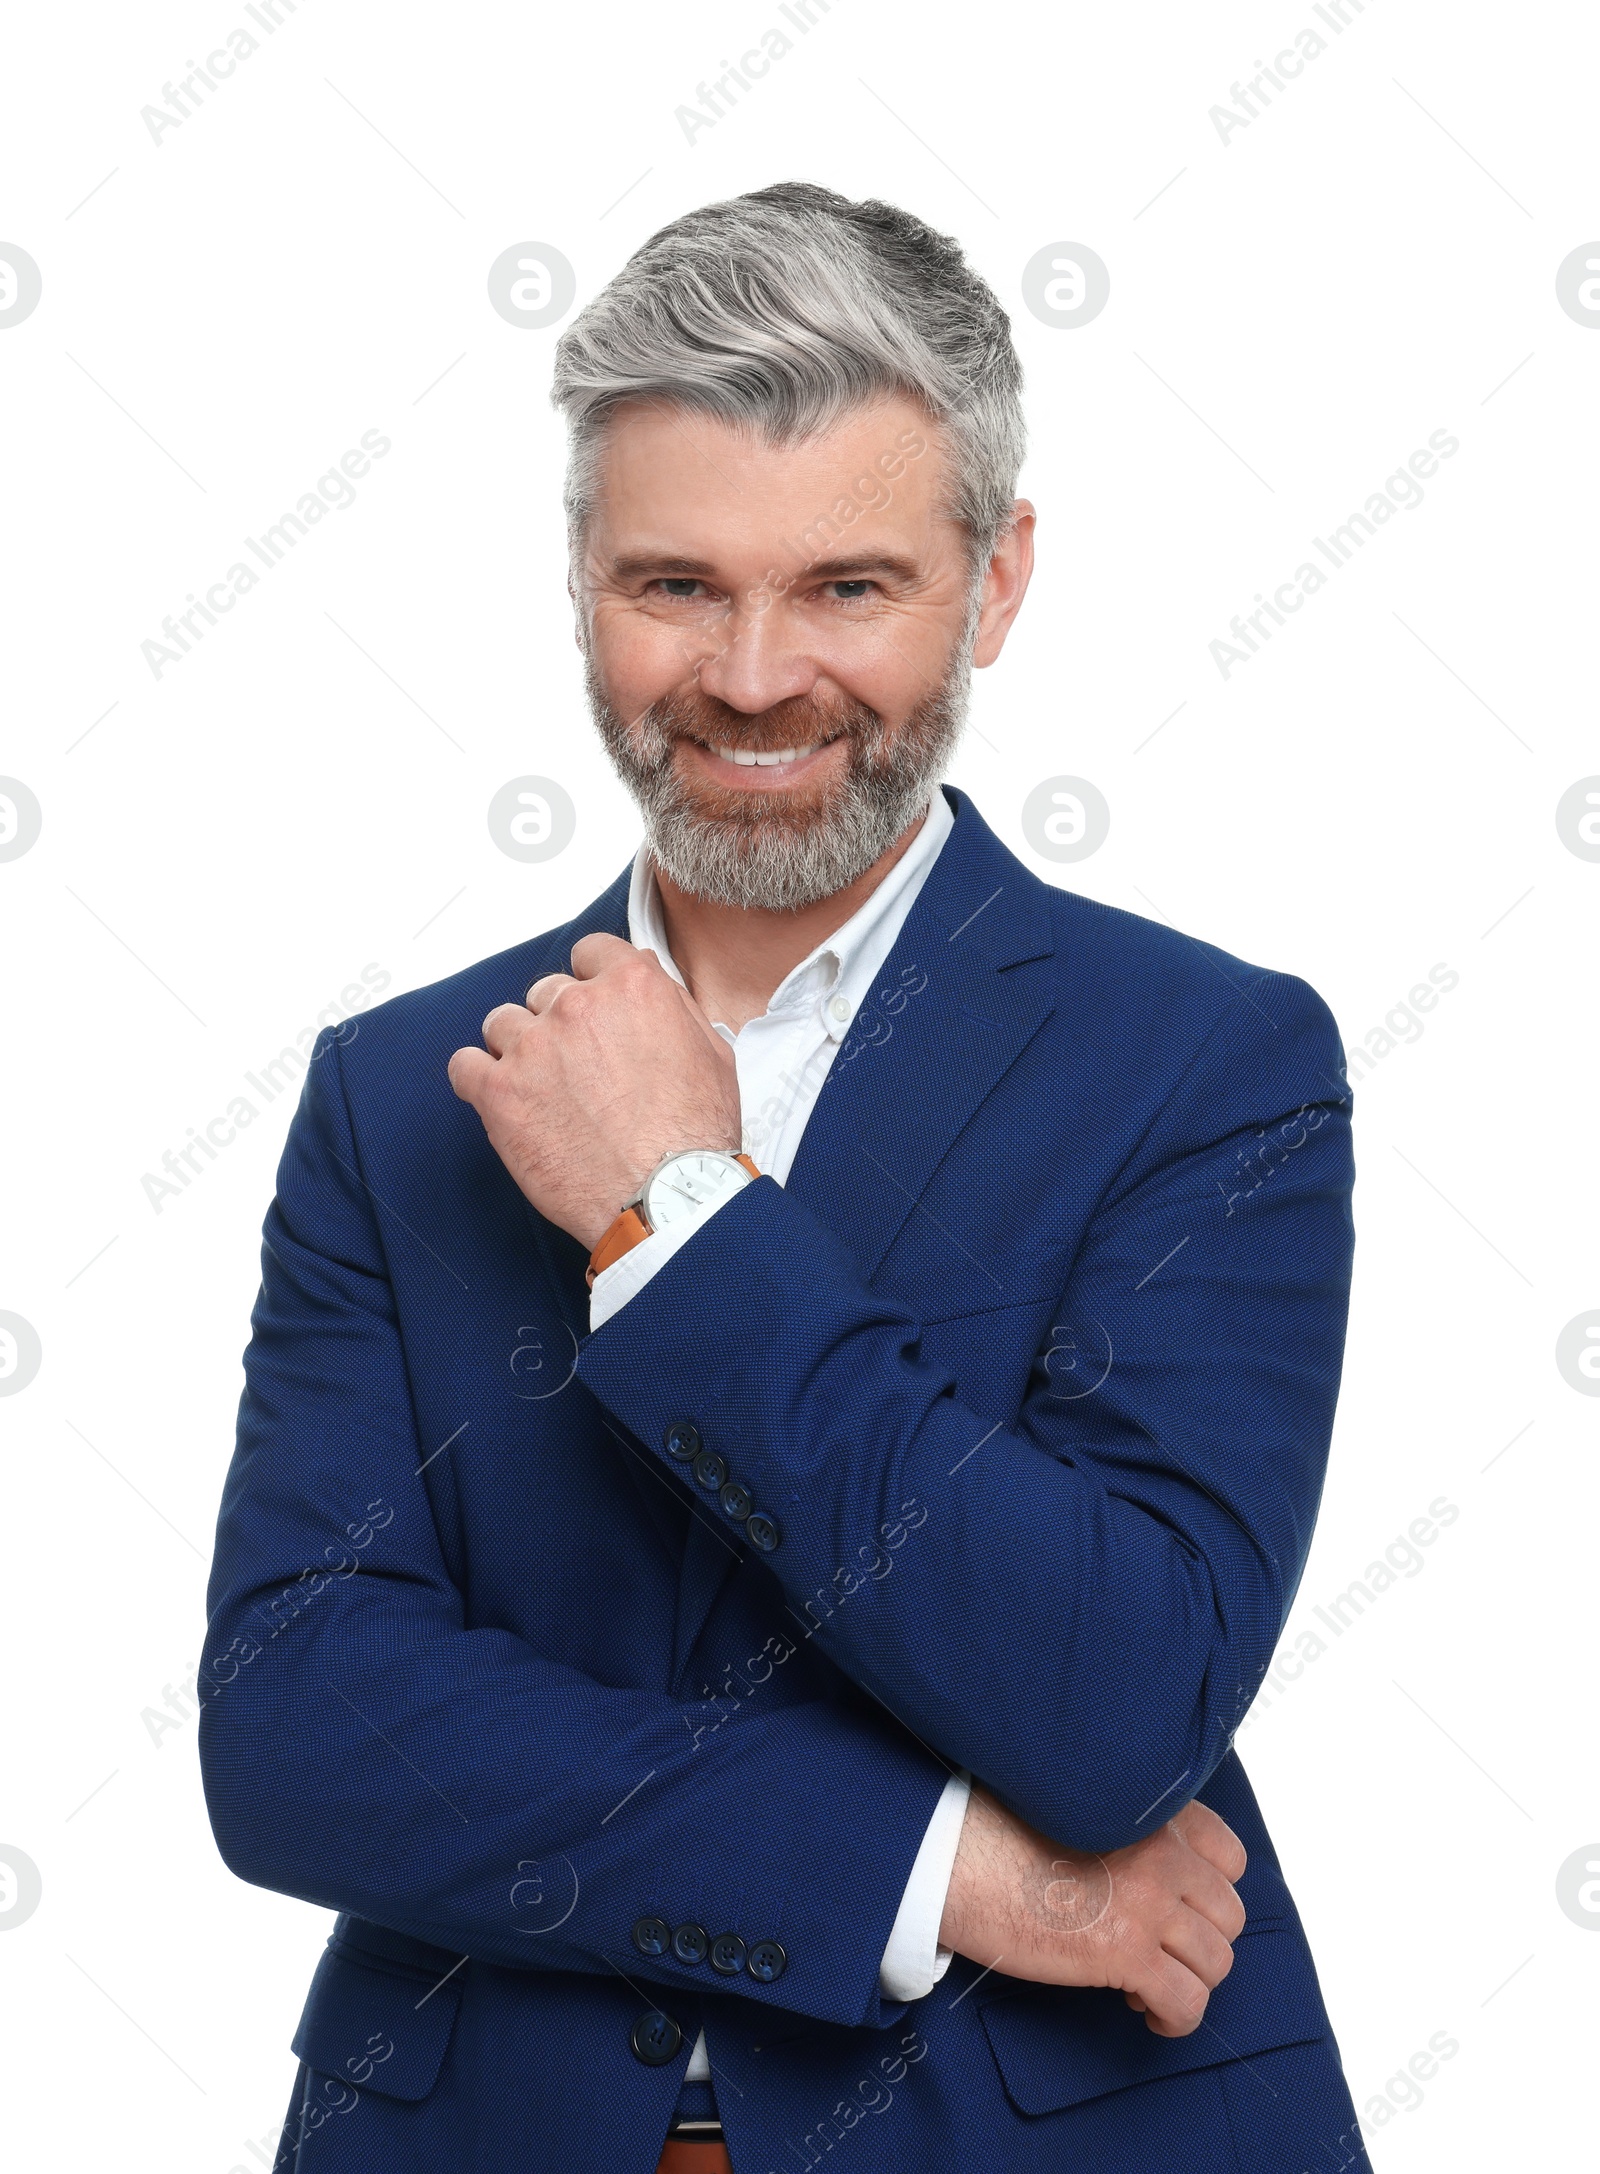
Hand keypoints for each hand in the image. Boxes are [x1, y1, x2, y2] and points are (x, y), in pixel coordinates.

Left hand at [447, 935, 741, 1248]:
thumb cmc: (694, 1136)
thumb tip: (645, 976)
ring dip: (518, 1050)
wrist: (668, 1197)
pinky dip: (477, 1079)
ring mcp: (533, 1048)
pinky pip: (463, 1066)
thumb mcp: (711, 1051)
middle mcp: (577, 1007)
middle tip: (578, 1067)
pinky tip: (500, 1098)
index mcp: (630, 987)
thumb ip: (671, 1004)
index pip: (590, 953)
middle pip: (545, 992)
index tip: (592, 1007)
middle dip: (559, 1024)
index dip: (592, 981)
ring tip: (542, 1089)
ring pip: (502, 1024)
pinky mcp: (499, 1094)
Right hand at [938, 1785, 1246, 2037]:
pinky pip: (1186, 2003)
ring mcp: (1150, 1903)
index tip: (1181, 1911)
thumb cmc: (1001, 1830)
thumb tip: (1154, 1875)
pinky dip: (1173, 2018)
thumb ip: (1129, 1828)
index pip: (1230, 1856)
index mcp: (1152, 1812)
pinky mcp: (1127, 1952)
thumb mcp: (1081, 1808)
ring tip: (1145, 1986)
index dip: (1210, 1892)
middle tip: (1158, 1954)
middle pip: (1228, 1915)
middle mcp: (1163, 1852)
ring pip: (1216, 1963)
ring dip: (1188, 1982)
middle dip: (1199, 1943)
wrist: (957, 1856)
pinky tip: (1146, 2013)